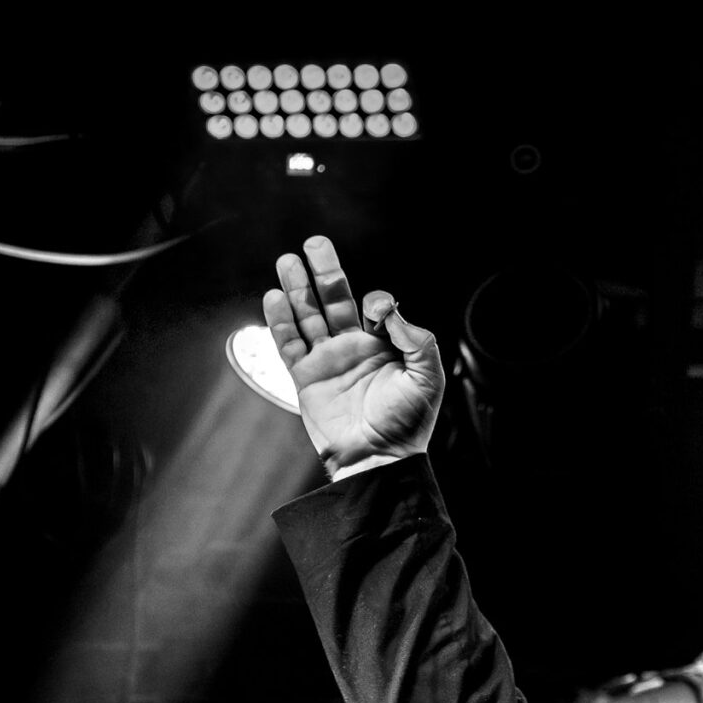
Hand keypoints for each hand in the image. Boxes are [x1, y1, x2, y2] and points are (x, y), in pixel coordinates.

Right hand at [261, 235, 443, 478]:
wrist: (379, 459)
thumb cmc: (408, 424)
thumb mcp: (427, 379)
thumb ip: (417, 340)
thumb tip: (392, 309)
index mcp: (385, 345)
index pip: (374, 307)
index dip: (377, 301)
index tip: (378, 310)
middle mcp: (354, 347)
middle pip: (335, 300)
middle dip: (325, 272)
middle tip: (315, 243)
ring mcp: (328, 360)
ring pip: (308, 316)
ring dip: (297, 288)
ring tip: (287, 260)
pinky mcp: (306, 377)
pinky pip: (289, 343)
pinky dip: (280, 321)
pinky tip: (275, 296)